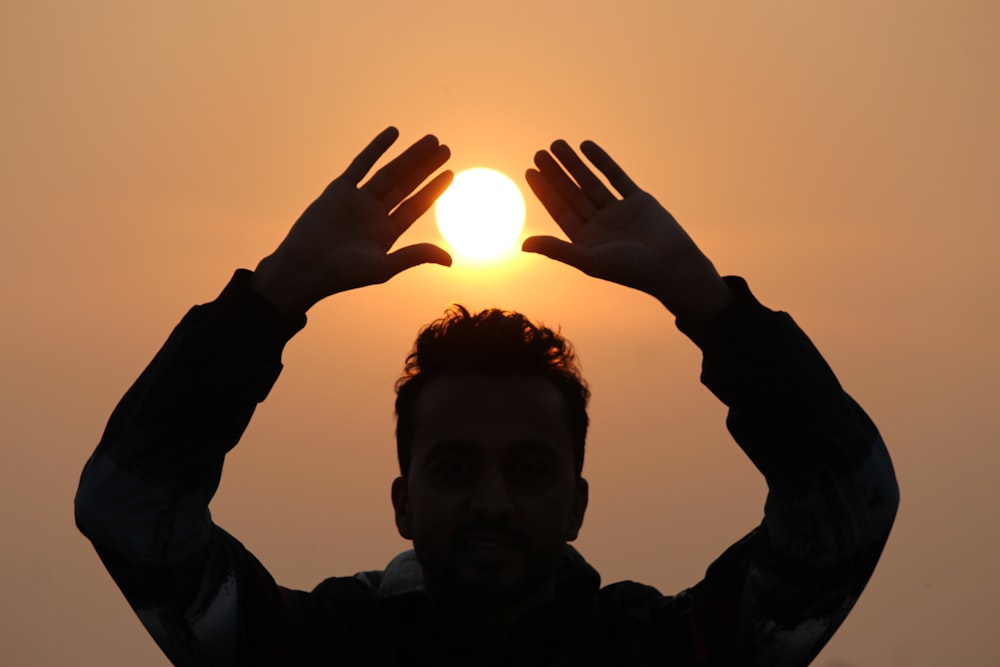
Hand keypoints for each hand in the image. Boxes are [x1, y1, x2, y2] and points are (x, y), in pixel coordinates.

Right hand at [252, 127, 451, 313]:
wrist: (303, 267)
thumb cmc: (342, 274)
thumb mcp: (383, 267)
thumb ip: (415, 256)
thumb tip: (451, 260)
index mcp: (386, 233)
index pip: (416, 206)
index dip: (433, 189)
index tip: (450, 173)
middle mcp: (374, 214)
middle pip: (406, 184)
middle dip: (426, 167)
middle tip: (445, 148)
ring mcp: (357, 200)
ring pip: (389, 172)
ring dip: (409, 156)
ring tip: (431, 140)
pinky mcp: (338, 190)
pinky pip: (361, 164)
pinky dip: (376, 148)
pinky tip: (393, 133)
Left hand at [523, 140, 730, 322]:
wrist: (673, 266)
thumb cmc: (630, 270)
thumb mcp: (589, 260)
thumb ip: (556, 250)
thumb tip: (522, 245)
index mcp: (585, 241)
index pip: (560, 211)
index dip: (544, 191)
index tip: (530, 172)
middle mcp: (600, 226)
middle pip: (572, 194)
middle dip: (555, 173)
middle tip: (538, 152)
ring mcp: (619, 212)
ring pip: (591, 182)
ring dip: (574, 164)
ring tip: (557, 144)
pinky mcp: (639, 201)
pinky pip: (616, 177)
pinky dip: (602, 161)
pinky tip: (586, 146)